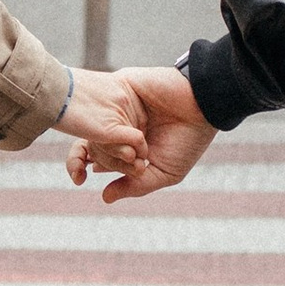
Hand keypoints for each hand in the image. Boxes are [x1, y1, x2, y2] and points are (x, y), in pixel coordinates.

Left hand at [68, 60, 214, 202]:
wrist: (205, 108)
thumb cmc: (188, 141)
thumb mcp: (163, 172)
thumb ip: (134, 185)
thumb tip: (104, 198)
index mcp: (126, 146)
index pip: (94, 156)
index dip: (79, 166)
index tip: (79, 179)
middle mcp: (119, 126)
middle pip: (88, 141)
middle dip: (94, 157)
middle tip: (119, 160)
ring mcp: (119, 107)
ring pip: (93, 125)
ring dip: (102, 141)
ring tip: (124, 149)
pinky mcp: (122, 87)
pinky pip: (100, 102)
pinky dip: (101, 117)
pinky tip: (112, 127)